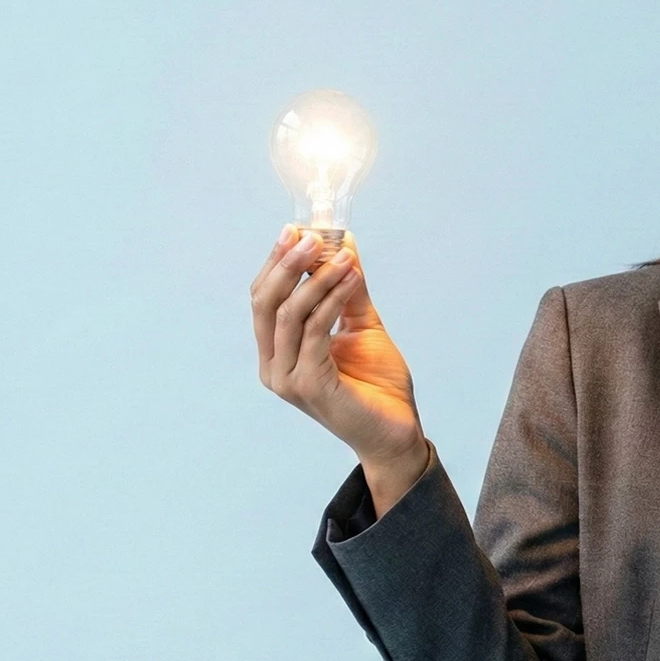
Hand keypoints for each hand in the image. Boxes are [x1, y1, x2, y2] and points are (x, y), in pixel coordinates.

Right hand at [251, 226, 429, 488]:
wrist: (397, 432)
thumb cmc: (377, 384)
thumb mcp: (361, 325)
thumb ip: (348, 287)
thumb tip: (343, 240)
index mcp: (277, 352)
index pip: (263, 299)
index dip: (276, 262)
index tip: (295, 229)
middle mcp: (273, 366)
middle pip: (264, 303)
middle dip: (286, 264)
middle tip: (310, 235)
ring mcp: (287, 379)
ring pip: (289, 314)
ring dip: (316, 278)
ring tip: (343, 255)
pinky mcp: (309, 386)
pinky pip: (315, 331)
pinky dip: (333, 299)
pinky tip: (352, 279)